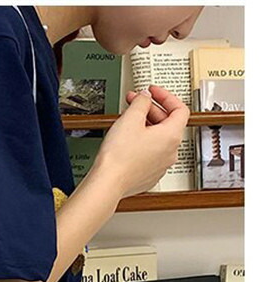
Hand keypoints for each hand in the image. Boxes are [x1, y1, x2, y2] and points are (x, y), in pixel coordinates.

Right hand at [92, 84, 189, 199]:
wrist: (107, 184)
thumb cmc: (119, 157)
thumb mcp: (130, 118)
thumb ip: (141, 101)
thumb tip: (145, 96)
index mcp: (172, 136)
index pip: (179, 108)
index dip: (166, 96)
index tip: (153, 92)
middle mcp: (171, 152)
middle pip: (167, 124)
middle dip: (150, 110)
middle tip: (135, 103)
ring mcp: (161, 166)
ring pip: (158, 140)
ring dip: (146, 127)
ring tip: (128, 122)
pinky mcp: (149, 176)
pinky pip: (150, 155)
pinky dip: (142, 145)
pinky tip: (127, 142)